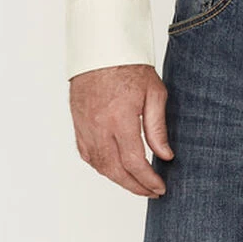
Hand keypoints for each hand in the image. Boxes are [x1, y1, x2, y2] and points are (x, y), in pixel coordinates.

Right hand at [69, 64, 172, 197]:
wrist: (101, 49)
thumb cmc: (129, 67)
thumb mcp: (154, 93)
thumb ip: (157, 128)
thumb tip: (165, 156)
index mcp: (119, 118)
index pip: (134, 162)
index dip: (148, 180)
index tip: (160, 187)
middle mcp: (99, 126)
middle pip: (115, 170)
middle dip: (135, 186)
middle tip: (151, 192)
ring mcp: (85, 126)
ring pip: (99, 165)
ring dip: (118, 179)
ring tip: (136, 184)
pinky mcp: (78, 124)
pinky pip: (87, 154)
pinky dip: (101, 166)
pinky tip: (114, 169)